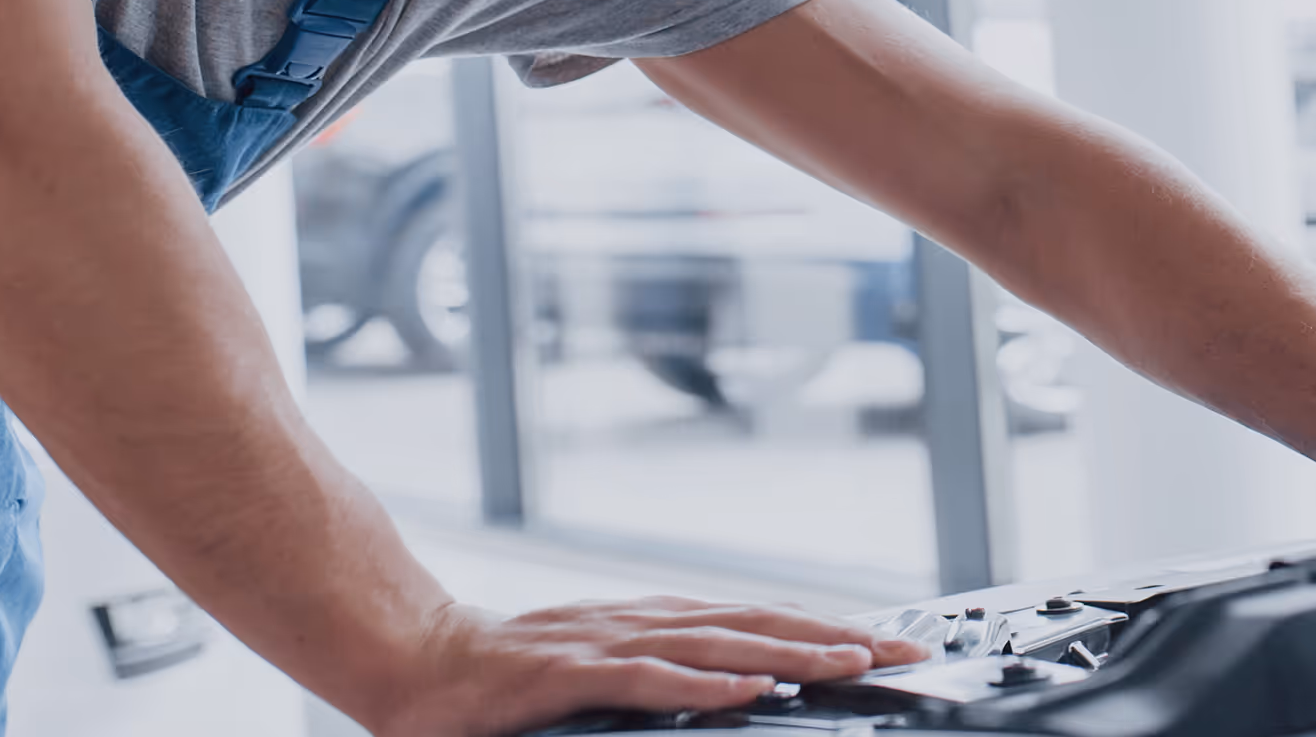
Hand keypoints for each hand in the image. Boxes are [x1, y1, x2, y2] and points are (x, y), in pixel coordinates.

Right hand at [363, 595, 932, 736]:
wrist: (413, 661)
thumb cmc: (506, 679)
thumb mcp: (598, 676)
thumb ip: (659, 680)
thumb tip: (735, 694)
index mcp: (653, 623)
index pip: (755, 621)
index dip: (825, 629)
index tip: (889, 643)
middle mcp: (641, 621)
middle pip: (755, 623)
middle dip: (833, 637)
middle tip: (902, 650)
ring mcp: (607, 642)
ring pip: (716, 642)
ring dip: (788, 652)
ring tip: (849, 663)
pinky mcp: (570, 671)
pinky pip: (648, 679)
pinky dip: (703, 682)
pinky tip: (749, 689)